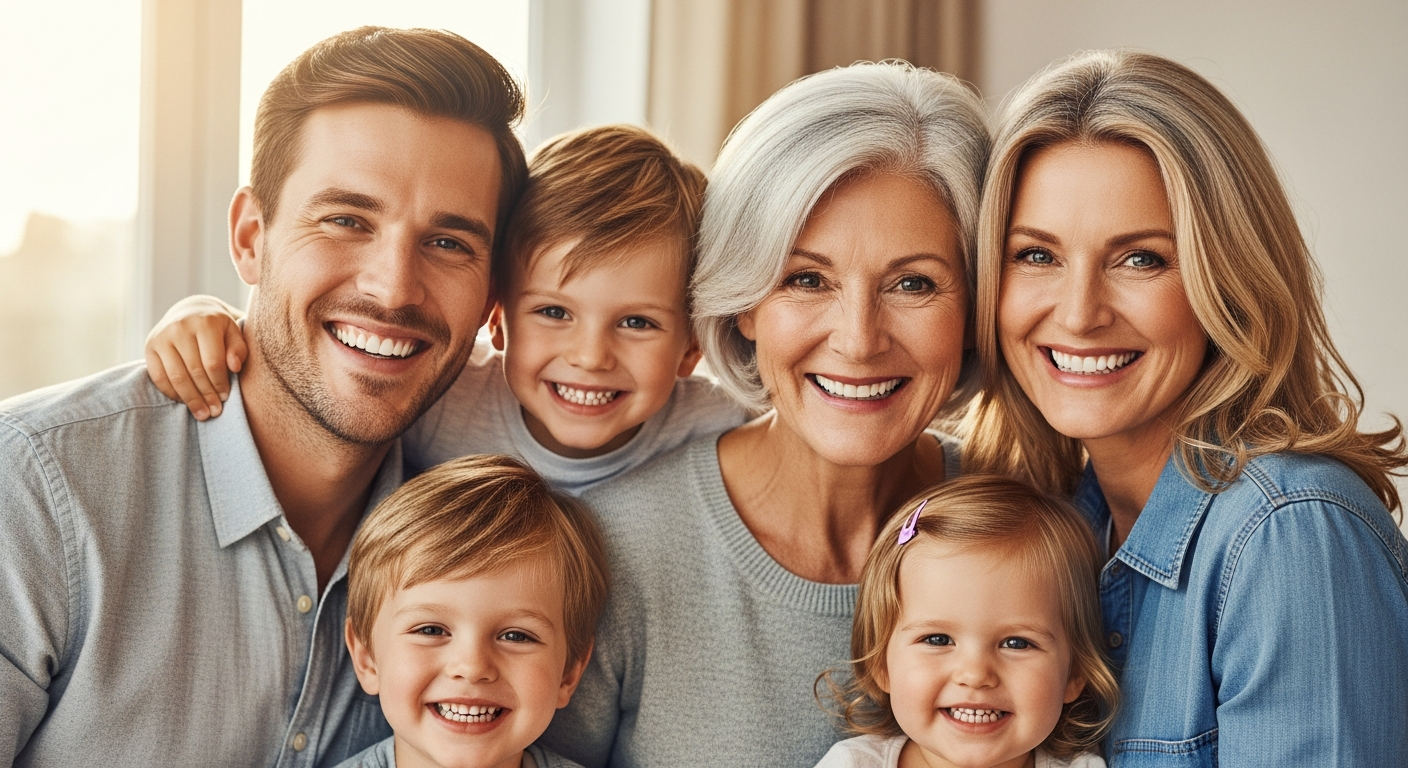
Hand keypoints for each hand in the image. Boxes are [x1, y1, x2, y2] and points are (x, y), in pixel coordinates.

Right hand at [144, 295, 247, 419]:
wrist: (191, 311)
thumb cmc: (218, 328)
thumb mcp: (233, 333)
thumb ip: (238, 349)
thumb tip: (235, 367)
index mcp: (205, 322)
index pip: (213, 362)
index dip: (219, 384)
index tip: (225, 398)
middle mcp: (180, 327)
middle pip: (194, 371)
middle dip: (206, 395)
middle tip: (215, 412)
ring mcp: (162, 337)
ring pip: (175, 376)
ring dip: (190, 399)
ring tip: (202, 414)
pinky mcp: (149, 346)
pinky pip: (159, 377)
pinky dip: (172, 393)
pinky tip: (184, 402)